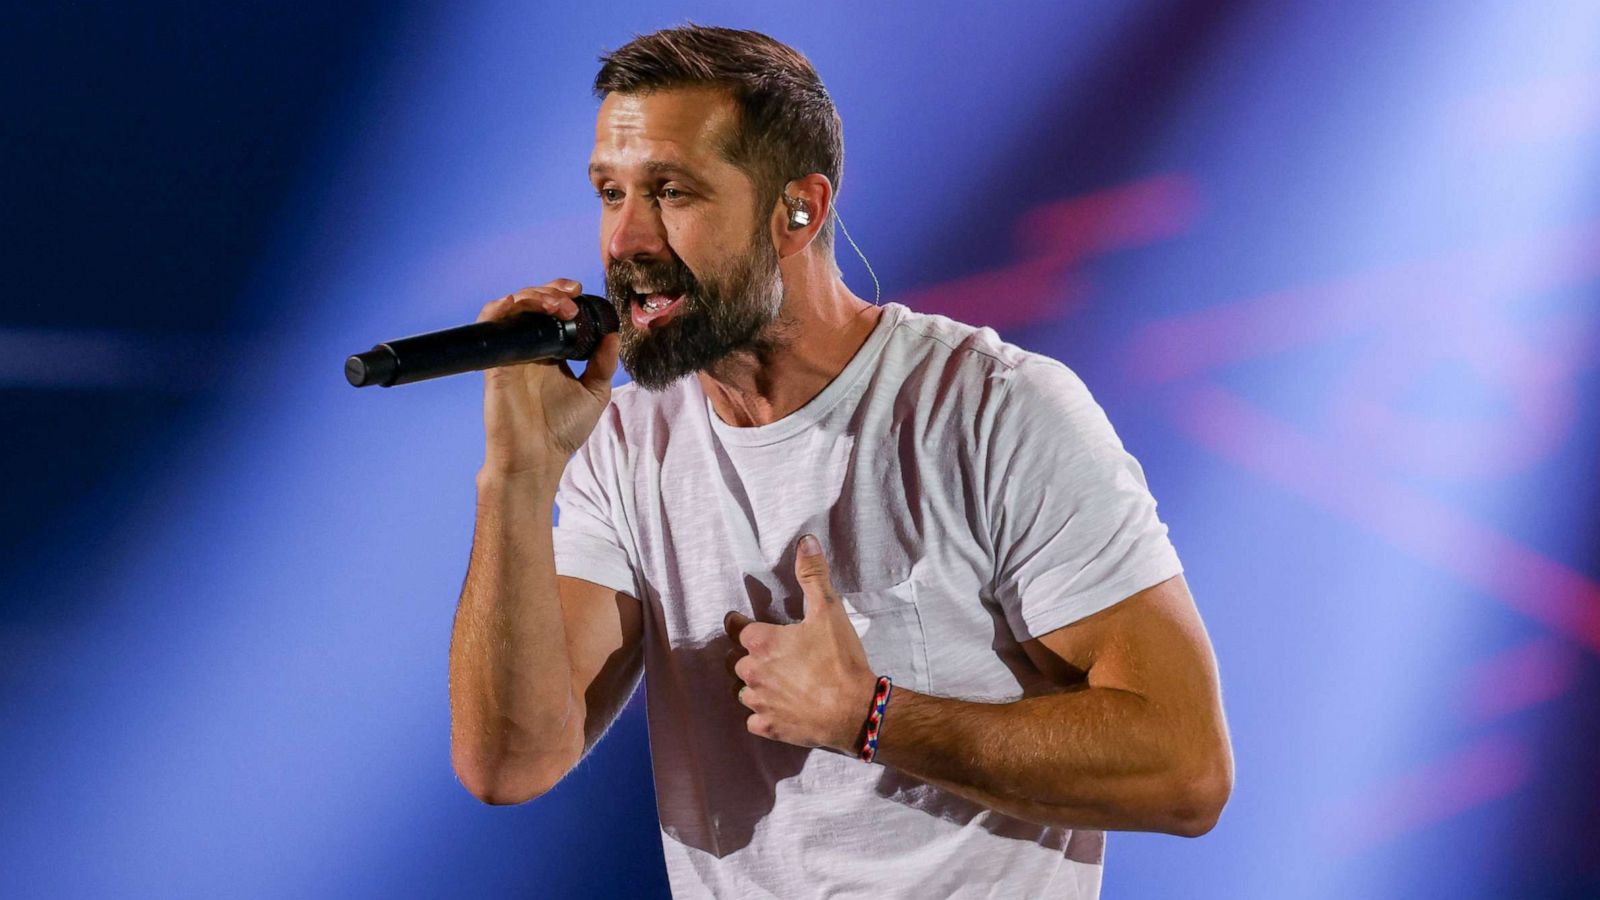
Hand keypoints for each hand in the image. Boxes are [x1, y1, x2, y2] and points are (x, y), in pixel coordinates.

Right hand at [476, 279, 619, 479]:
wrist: (537, 457)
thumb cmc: (562, 431)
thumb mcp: (595, 393)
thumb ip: (604, 363)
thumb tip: (614, 336)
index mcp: (552, 352)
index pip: (552, 310)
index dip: (562, 293)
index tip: (578, 291)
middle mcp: (530, 348)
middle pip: (532, 302)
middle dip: (550, 291)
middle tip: (569, 299)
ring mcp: (512, 352)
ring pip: (511, 306)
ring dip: (533, 296)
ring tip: (557, 306)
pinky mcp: (495, 361)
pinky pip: (490, 324)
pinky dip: (501, 307)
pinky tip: (520, 305)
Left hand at [725, 535, 878, 752]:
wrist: (856, 711)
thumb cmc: (840, 660)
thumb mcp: (829, 610)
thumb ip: (813, 575)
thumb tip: (805, 540)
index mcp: (761, 642)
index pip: (736, 628)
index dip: (739, 624)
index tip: (740, 623)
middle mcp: (751, 671)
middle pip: (738, 661)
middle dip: (753, 658)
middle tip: (775, 658)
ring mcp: (757, 702)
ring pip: (744, 691)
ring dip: (757, 687)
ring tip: (778, 684)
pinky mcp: (767, 728)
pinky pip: (754, 720)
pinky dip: (764, 715)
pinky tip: (780, 710)